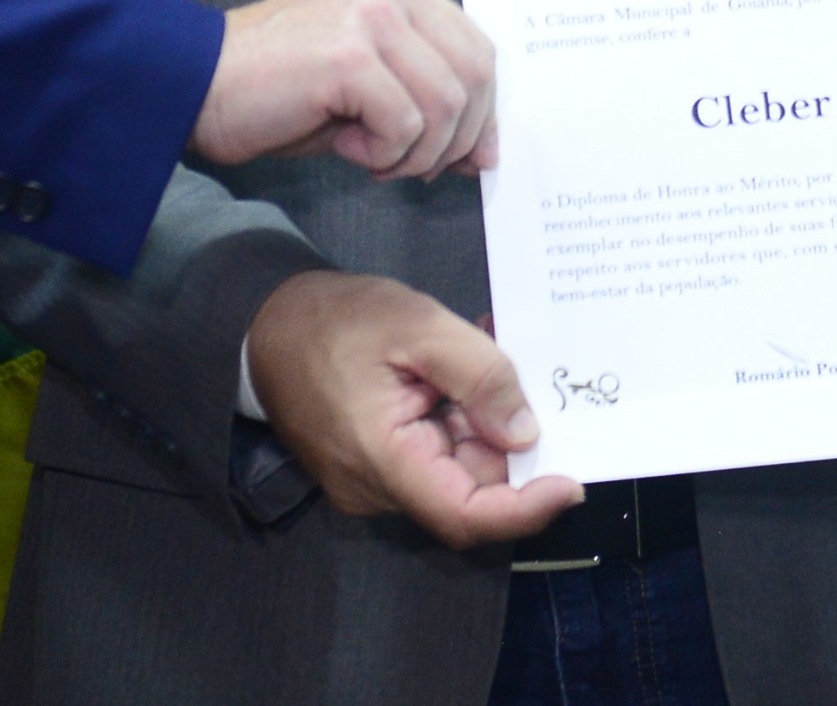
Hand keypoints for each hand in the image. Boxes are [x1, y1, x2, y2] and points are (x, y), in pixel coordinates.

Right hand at [194, 0, 496, 177]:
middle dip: (454, 139)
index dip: (482, 113)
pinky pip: (404, 125)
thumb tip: (479, 151)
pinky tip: (348, 148)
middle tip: (411, 166)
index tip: (467, 156)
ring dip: (414, 152)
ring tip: (370, 155)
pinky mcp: (348, 55)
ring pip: (445, 104)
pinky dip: (384, 155)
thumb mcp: (367, 82)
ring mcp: (370, 17)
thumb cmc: (277, 87)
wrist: (198, 84)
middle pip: (473, 76)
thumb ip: (424, 99)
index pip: (477, 50)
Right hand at [246, 271, 582, 547]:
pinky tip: (460, 369)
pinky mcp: (371, 462)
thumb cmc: (336, 319)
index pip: (467, 515)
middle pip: (466, 485)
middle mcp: (376, 488)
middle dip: (504, 437)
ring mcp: (371, 479)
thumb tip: (526, 432)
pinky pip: (429, 452)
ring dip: (479, 419)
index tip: (571, 481)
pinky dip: (454, 416)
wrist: (265, 320)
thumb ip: (479, 376)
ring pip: (452, 466)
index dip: (526, 507)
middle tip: (527, 374)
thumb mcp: (418, 325)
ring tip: (488, 351)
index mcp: (383, 462)